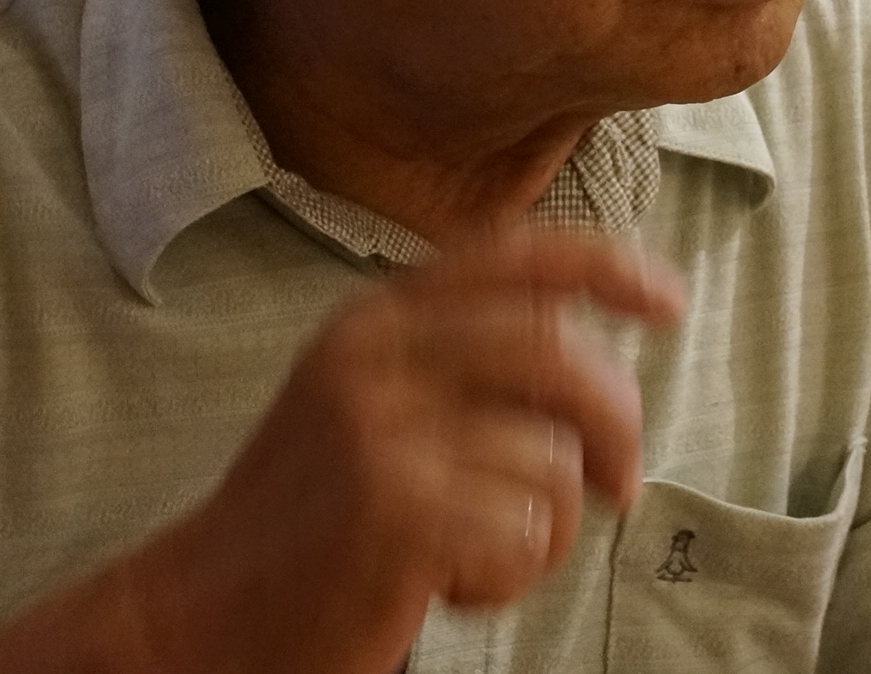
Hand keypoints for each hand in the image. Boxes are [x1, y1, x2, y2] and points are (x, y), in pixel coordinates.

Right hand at [124, 228, 684, 673]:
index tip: (670, 302)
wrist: (200, 617)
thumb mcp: (373, 404)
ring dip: (545, 530)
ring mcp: (381, 428)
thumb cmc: (316, 519)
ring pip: (554, 460)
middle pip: (561, 356)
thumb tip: (607, 365)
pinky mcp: (397, 507)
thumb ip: (465, 363)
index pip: (517, 255)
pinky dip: (513, 577)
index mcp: (376, 318)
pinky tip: (449, 588)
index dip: (608, 269)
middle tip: (619, 486)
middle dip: (617, 426)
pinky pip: (529, 530)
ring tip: (476, 553)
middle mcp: (375, 354)